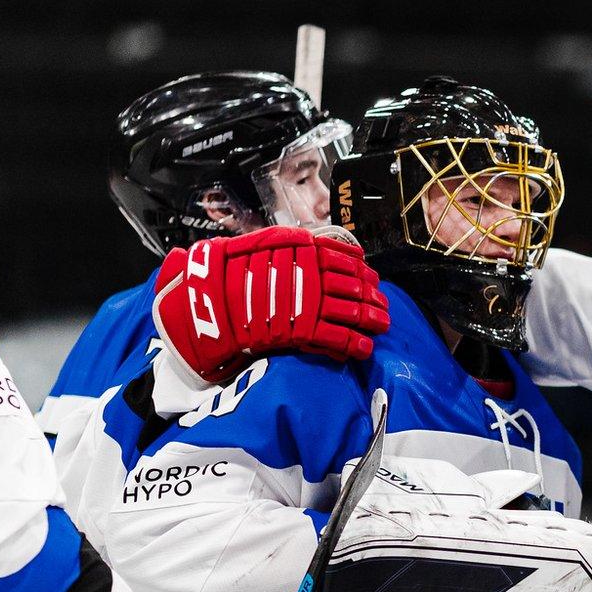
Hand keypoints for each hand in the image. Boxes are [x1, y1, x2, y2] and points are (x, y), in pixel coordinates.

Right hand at [153, 227, 388, 383]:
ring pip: (352, 312)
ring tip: (381, 327)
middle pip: (355, 287)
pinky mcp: (301, 331)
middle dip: (374, 299)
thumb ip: (299, 245)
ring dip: (372, 321)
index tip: (373, 281)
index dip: (365, 274)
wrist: (208, 297)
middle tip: (383, 308)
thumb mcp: (267, 242)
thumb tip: (332, 252)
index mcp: (306, 251)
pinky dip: (355, 344)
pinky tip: (364, 349)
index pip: (348, 261)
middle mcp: (312, 274)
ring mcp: (308, 304)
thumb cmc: (233, 267)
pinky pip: (337, 338)